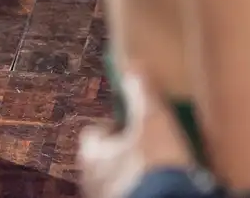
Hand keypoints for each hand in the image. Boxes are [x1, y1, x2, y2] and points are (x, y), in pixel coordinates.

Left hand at [76, 66, 194, 197]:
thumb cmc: (154, 164)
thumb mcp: (153, 121)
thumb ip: (142, 93)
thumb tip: (134, 64)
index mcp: (91, 153)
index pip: (93, 133)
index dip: (113, 126)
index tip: (132, 124)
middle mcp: (90, 178)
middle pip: (103, 158)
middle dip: (121, 151)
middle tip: (146, 146)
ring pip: (114, 180)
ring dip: (130, 173)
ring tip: (156, 170)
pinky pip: (129, 194)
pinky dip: (139, 190)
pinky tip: (159, 188)